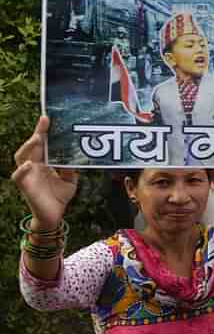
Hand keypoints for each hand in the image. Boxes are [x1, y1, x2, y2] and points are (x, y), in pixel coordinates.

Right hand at [12, 116, 77, 230]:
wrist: (55, 215)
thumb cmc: (59, 195)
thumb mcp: (70, 179)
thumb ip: (71, 167)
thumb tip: (76, 154)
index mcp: (44, 162)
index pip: (42, 144)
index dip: (42, 131)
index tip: (47, 118)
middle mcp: (34, 166)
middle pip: (31, 146)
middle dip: (36, 133)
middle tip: (44, 122)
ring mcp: (28, 175)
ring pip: (21, 157)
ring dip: (28, 147)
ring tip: (37, 139)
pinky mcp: (25, 187)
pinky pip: (18, 177)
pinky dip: (22, 170)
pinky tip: (28, 164)